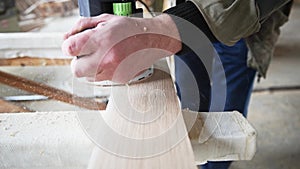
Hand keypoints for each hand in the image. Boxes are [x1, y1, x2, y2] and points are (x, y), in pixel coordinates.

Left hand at [62, 14, 180, 82]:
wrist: (153, 40)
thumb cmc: (130, 29)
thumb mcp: (104, 19)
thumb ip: (81, 27)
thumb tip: (66, 39)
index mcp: (103, 39)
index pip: (70, 49)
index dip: (69, 46)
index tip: (73, 45)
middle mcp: (108, 58)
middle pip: (76, 69)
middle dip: (77, 61)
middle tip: (85, 53)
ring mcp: (114, 71)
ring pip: (87, 77)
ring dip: (89, 67)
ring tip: (101, 56)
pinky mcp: (119, 79)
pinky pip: (101, 79)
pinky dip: (101, 71)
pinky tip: (111, 61)